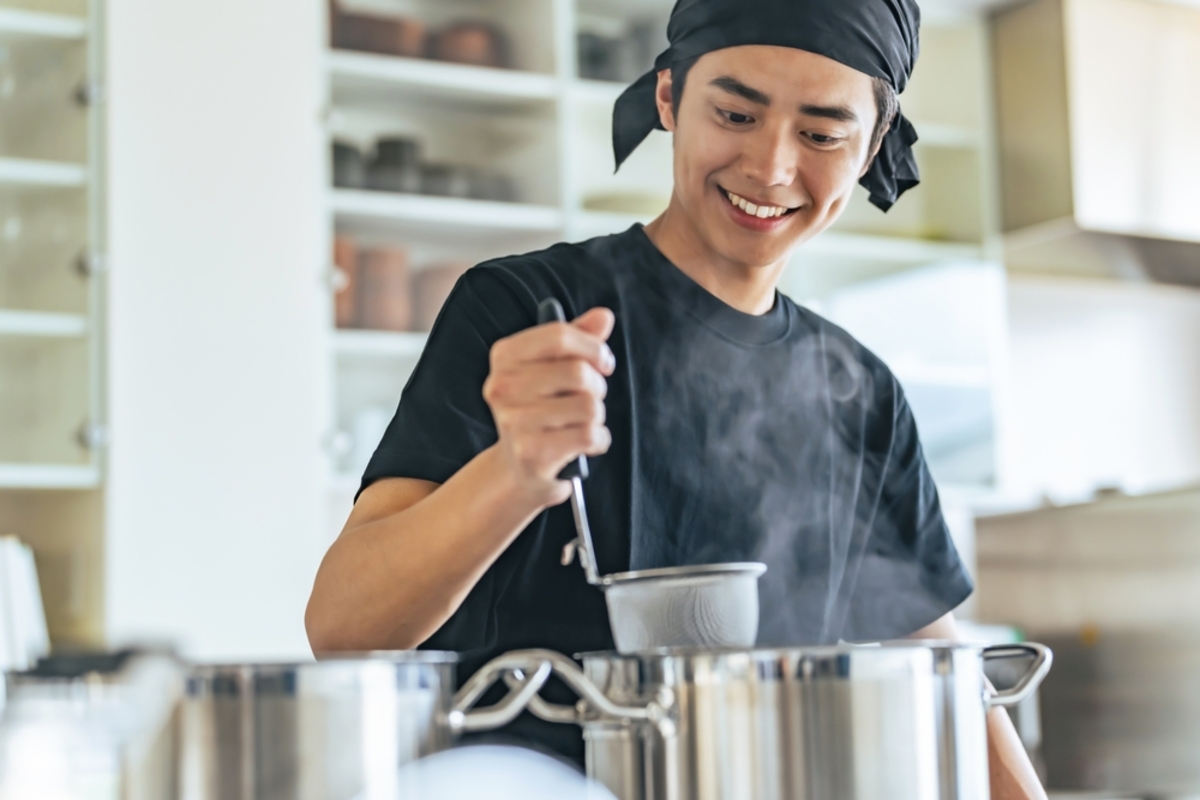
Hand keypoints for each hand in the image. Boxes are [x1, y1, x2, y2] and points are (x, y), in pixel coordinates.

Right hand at [483, 307, 615, 506]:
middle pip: (578, 372)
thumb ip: (579, 338)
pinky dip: (599, 440)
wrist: (521, 467)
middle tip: (589, 398)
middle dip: (597, 386)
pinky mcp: (531, 454)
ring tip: (581, 422)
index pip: (559, 336)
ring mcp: (513, 422)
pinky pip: (589, 435)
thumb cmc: (543, 408)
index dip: (592, 347)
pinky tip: (585, 444)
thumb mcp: (556, 367)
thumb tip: (604, 316)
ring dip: (597, 415)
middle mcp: (501, 387)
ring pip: (588, 405)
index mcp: (504, 356)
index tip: (603, 362)